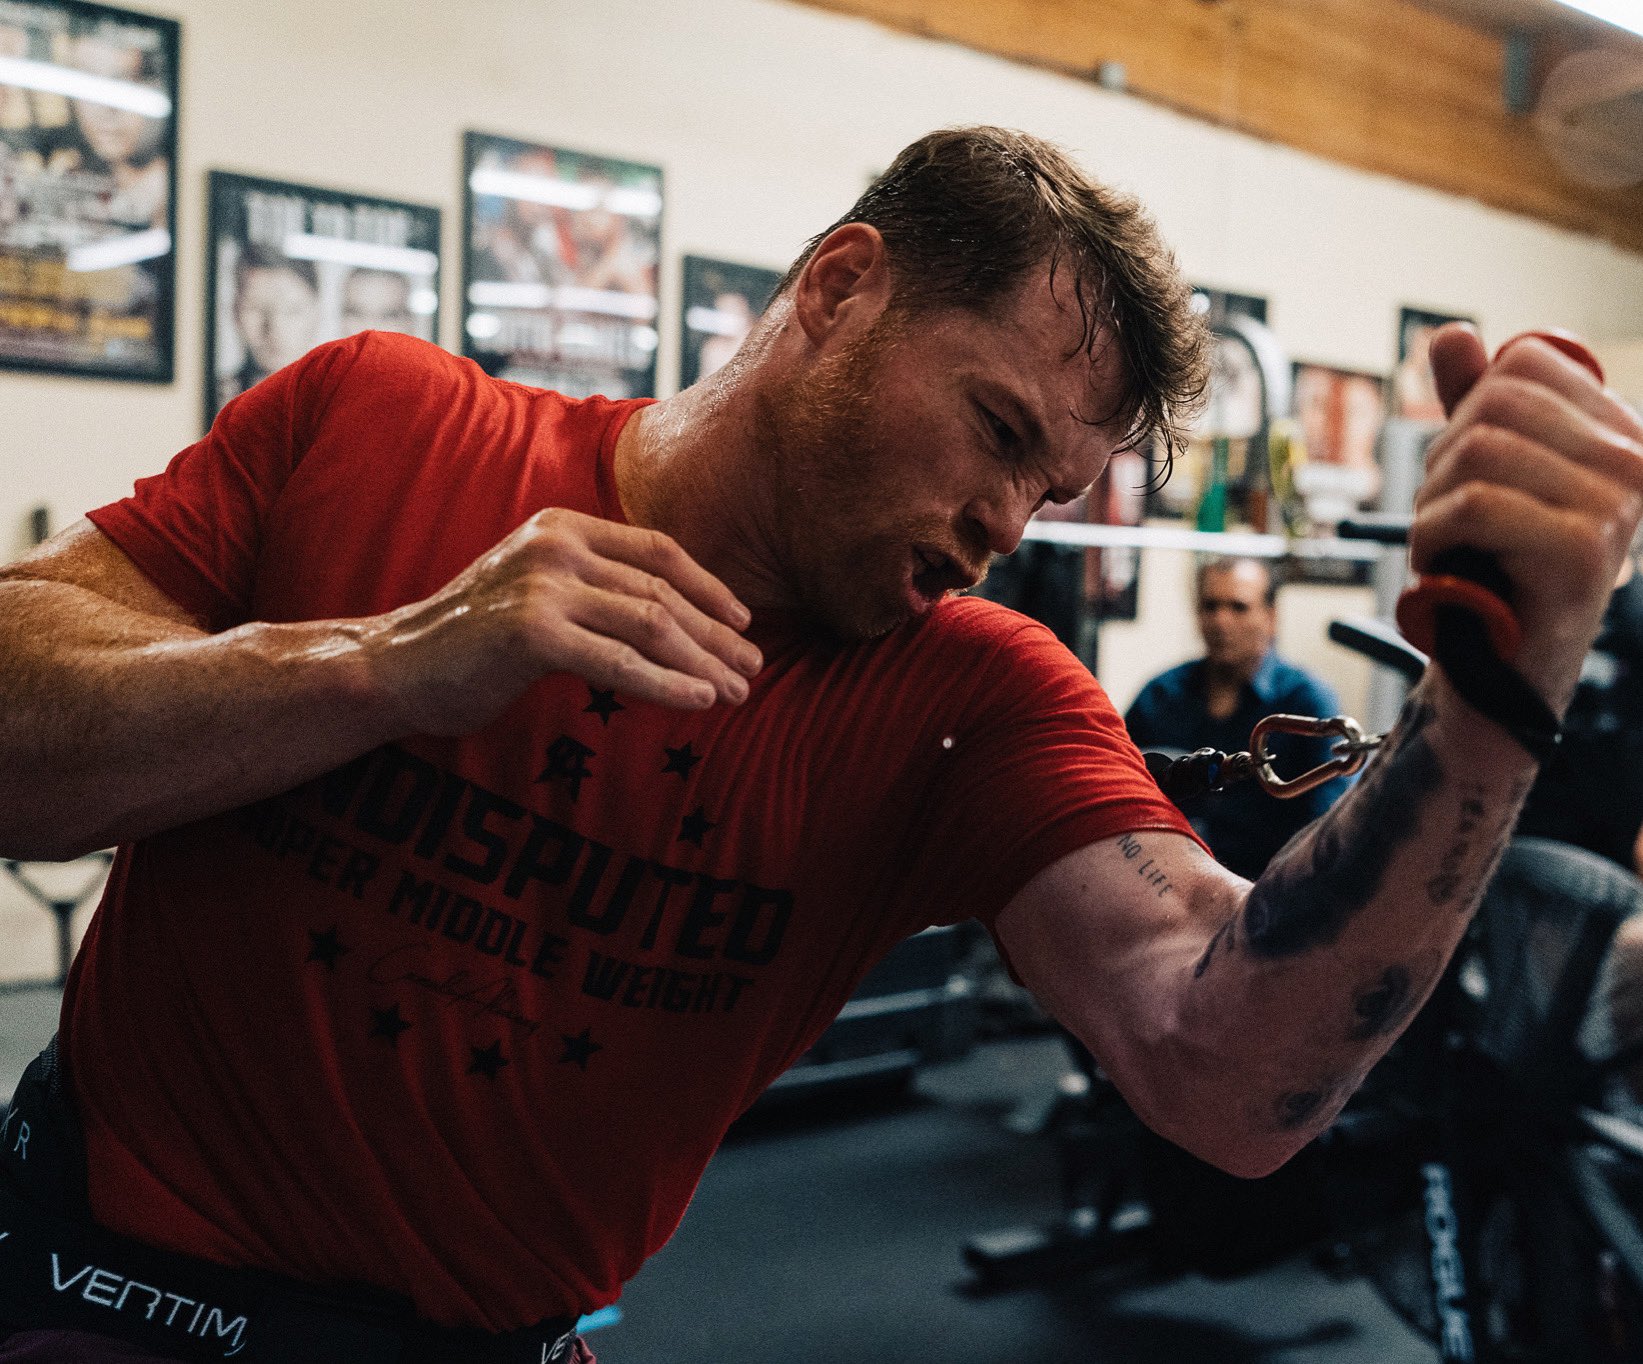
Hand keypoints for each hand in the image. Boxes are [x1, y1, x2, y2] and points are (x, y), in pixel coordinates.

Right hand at [364, 508, 762, 734]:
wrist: (396, 666)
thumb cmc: (473, 640)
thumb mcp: (539, 592)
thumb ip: (595, 589)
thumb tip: (675, 619)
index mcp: (563, 526)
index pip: (657, 550)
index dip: (708, 586)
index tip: (743, 622)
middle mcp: (556, 546)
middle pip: (661, 592)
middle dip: (715, 635)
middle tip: (752, 670)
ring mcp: (543, 586)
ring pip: (650, 625)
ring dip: (702, 662)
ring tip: (736, 693)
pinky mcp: (532, 633)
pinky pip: (618, 662)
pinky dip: (666, 683)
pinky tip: (699, 701)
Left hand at [1410, 326, 1642, 709]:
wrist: (1502, 666)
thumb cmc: (1494, 566)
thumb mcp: (1482, 471)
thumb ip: (1473, 400)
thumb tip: (1451, 334)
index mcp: (1622, 433)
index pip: (1526, 361)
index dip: (1470, 412)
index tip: (1473, 475)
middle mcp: (1635, 462)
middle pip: (1497, 402)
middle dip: (1444, 459)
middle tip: (1451, 517)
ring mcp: (1617, 505)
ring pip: (1478, 451)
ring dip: (1434, 502)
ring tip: (1450, 544)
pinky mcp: (1582, 550)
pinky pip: (1473, 504)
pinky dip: (1433, 534)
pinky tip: (1445, 564)